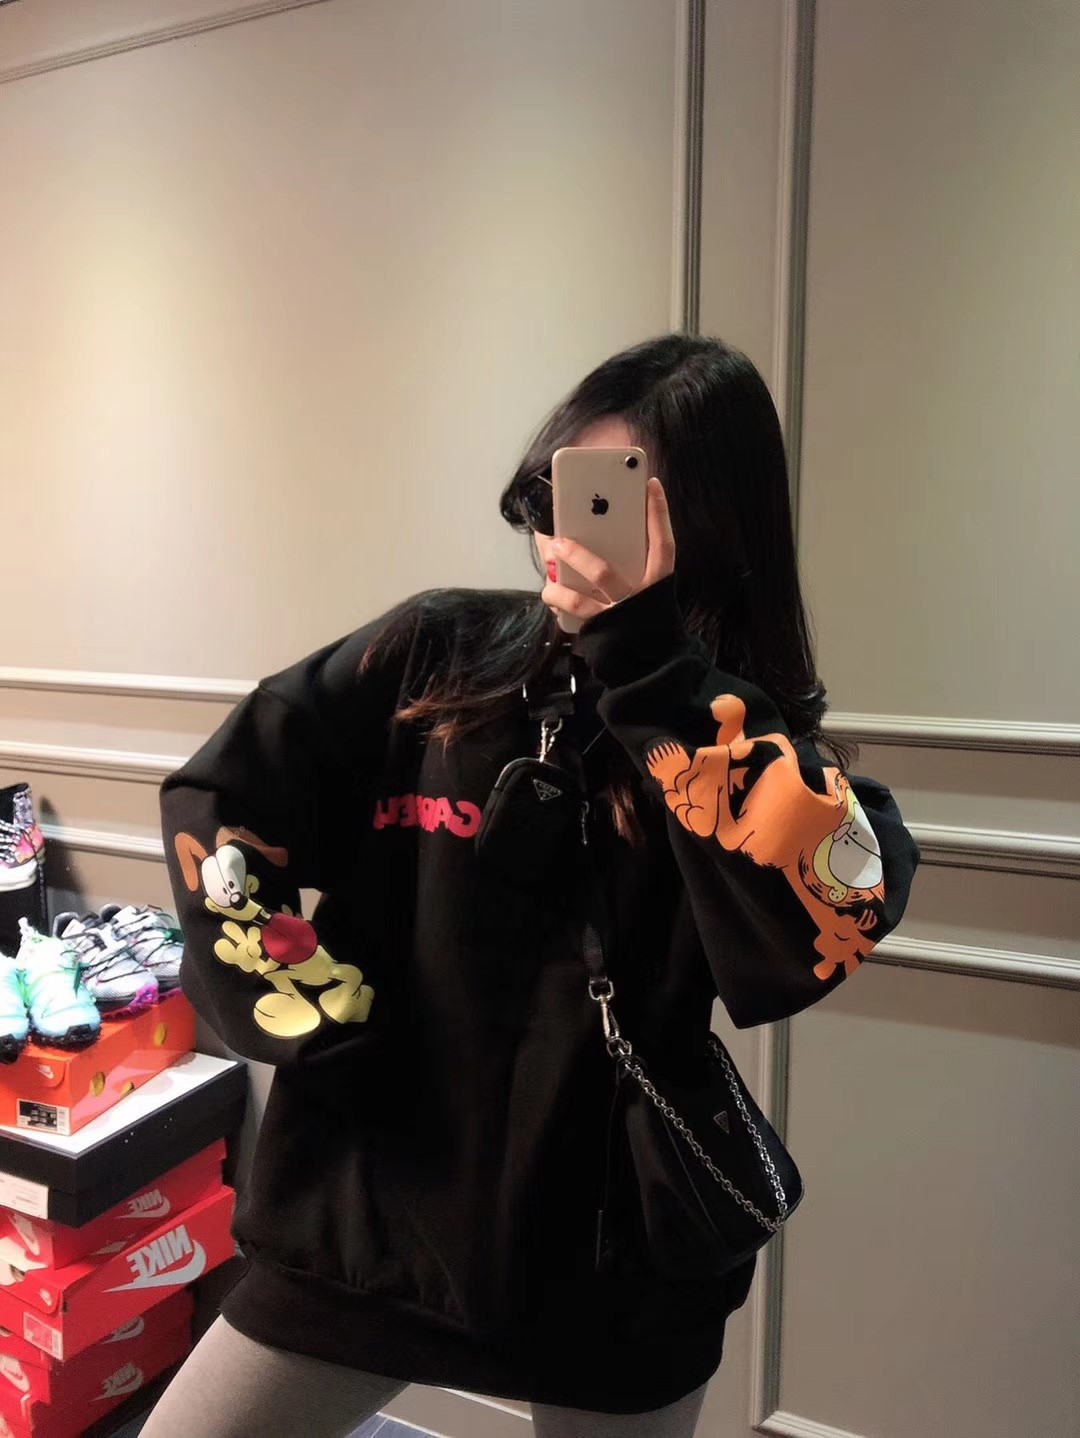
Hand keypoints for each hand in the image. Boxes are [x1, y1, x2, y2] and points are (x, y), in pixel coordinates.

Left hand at [541, 476, 675, 626]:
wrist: (652, 661)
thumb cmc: (644, 612)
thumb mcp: (648, 585)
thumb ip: (636, 559)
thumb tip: (604, 526)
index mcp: (658, 582)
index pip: (663, 544)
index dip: (659, 514)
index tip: (651, 484)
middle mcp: (638, 600)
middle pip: (604, 574)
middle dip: (576, 555)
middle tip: (556, 539)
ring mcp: (617, 618)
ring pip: (579, 600)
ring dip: (557, 584)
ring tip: (545, 571)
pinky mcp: (600, 632)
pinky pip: (571, 614)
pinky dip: (557, 599)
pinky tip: (549, 591)